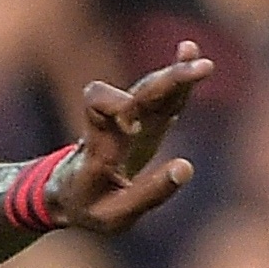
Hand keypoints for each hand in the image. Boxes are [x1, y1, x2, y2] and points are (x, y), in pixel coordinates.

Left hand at [47, 40, 213, 234]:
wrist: (67, 192)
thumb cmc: (90, 207)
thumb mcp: (113, 216)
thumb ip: (148, 195)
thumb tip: (185, 167)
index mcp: (98, 151)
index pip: (100, 115)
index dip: (115, 108)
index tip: (133, 127)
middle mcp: (111, 127)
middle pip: (137, 96)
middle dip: (166, 82)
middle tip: (200, 69)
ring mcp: (129, 120)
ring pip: (151, 91)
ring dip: (175, 76)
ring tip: (201, 64)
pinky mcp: (145, 119)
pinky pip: (163, 94)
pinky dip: (177, 77)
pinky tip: (190, 50)